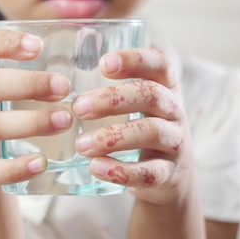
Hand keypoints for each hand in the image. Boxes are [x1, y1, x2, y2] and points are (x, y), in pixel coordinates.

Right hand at [0, 28, 71, 186]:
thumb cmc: (1, 109)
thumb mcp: (7, 84)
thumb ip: (34, 67)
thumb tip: (89, 49)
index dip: (4, 43)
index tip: (38, 45)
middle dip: (29, 84)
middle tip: (64, 87)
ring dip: (32, 123)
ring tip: (65, 120)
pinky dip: (16, 167)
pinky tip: (40, 163)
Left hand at [71, 48, 193, 205]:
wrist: (171, 178)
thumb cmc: (142, 130)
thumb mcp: (136, 105)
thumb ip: (111, 87)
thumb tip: (63, 67)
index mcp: (166, 87)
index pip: (160, 63)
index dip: (135, 59)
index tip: (102, 64)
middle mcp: (175, 111)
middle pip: (151, 95)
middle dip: (113, 99)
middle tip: (78, 107)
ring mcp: (175, 143)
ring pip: (151, 132)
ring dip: (113, 136)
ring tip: (80, 144)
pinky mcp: (170, 174)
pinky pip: (149, 172)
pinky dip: (121, 170)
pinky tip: (95, 167)